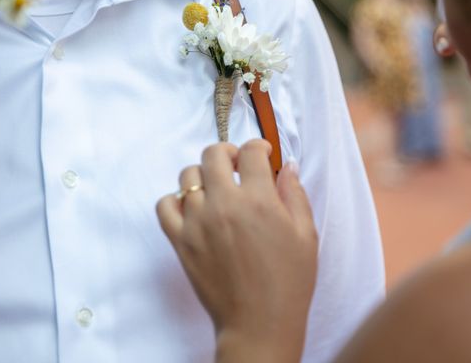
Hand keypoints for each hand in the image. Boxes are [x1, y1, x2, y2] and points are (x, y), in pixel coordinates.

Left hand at [157, 140, 317, 362]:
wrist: (259, 323)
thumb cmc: (288, 282)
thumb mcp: (305, 235)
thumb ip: (294, 194)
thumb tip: (286, 165)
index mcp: (258, 200)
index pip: (250, 151)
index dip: (258, 147)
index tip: (262, 154)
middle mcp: (224, 204)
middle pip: (213, 154)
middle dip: (228, 153)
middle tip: (237, 166)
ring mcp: (198, 222)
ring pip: (187, 175)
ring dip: (203, 174)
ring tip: (216, 187)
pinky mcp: (181, 240)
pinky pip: (165, 205)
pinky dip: (175, 200)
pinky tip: (193, 208)